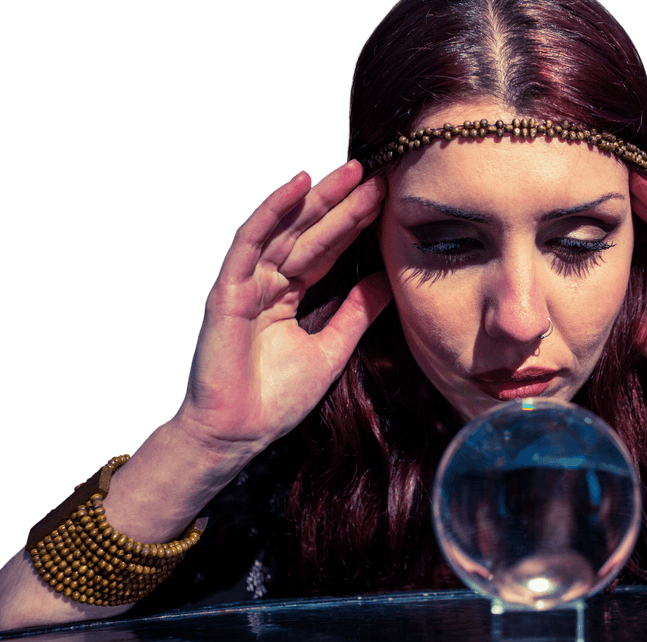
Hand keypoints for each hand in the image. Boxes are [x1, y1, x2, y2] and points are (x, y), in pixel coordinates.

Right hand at [175, 160, 389, 463]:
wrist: (239, 434)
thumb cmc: (277, 398)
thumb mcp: (333, 348)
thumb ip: (357, 312)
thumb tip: (389, 280)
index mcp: (288, 295)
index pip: (326, 250)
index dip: (354, 225)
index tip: (387, 201)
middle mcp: (267, 283)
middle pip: (309, 233)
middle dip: (342, 204)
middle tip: (376, 175)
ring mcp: (246, 284)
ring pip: (286, 231)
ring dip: (317, 200)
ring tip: (350, 172)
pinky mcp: (227, 291)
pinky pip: (250, 243)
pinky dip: (272, 211)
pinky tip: (297, 186)